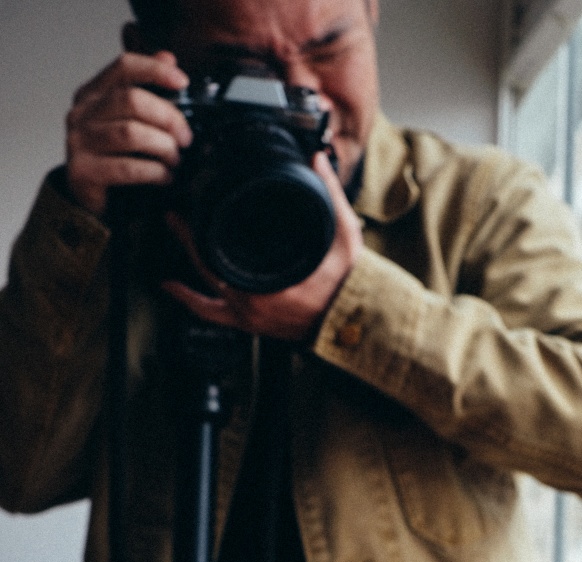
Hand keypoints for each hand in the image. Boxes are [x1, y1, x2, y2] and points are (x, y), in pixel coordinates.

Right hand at [66, 51, 191, 217]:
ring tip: (175, 159)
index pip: (124, 67)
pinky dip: (154, 172)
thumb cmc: (113, 156)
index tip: (183, 81)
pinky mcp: (84, 171)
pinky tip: (165, 177)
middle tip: (186, 137)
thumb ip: (146, 88)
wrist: (89, 198)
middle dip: (167, 117)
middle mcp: (82, 113)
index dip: (155, 69)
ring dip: (162, 146)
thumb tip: (168, 56)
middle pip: (131, 100)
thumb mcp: (128, 119)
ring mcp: (80, 141)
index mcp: (93, 93)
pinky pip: (127, 168)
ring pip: (130, 133)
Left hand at [160, 153, 363, 341]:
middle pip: (208, 266)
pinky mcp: (250, 325)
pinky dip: (189, 300)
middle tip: (174, 215)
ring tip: (173, 239)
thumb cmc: (349, 284)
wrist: (353, 322)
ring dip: (185, 265)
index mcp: (273, 282)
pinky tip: (170, 286)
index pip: (226, 250)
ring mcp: (249, 317)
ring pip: (203, 292)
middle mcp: (254, 303)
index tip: (192, 205)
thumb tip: (317, 159)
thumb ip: (330, 195)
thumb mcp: (345, 235)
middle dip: (188, 238)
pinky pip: (211, 314)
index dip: (203, 227)